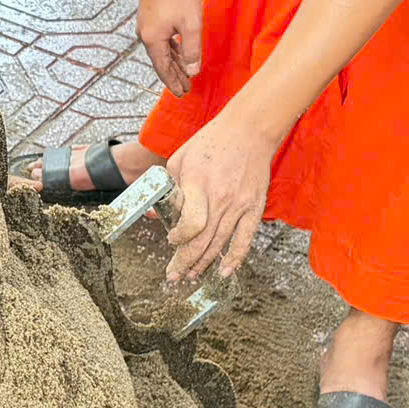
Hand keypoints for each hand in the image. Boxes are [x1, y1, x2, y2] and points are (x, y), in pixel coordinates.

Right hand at [137, 0, 204, 97]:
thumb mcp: (191, 24)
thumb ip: (192, 50)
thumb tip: (192, 71)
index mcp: (152, 40)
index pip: (163, 69)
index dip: (173, 82)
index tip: (181, 93)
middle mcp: (144, 34)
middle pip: (161, 61)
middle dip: (174, 75)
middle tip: (185, 89)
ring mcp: (145, 24)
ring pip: (161, 50)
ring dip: (173, 62)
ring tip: (184, 72)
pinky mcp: (149, 15)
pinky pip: (160, 39)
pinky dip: (170, 48)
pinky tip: (178, 50)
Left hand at [161, 115, 275, 288]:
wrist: (248, 131)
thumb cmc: (211, 143)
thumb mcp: (179, 160)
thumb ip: (168, 190)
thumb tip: (154, 214)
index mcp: (198, 184)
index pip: (190, 224)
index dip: (179, 238)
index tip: (171, 240)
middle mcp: (220, 198)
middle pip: (202, 240)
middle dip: (185, 262)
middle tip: (174, 275)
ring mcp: (239, 205)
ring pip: (220, 243)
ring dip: (204, 263)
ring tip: (191, 276)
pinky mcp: (254, 208)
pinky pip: (245, 240)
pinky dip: (235, 259)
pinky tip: (223, 272)